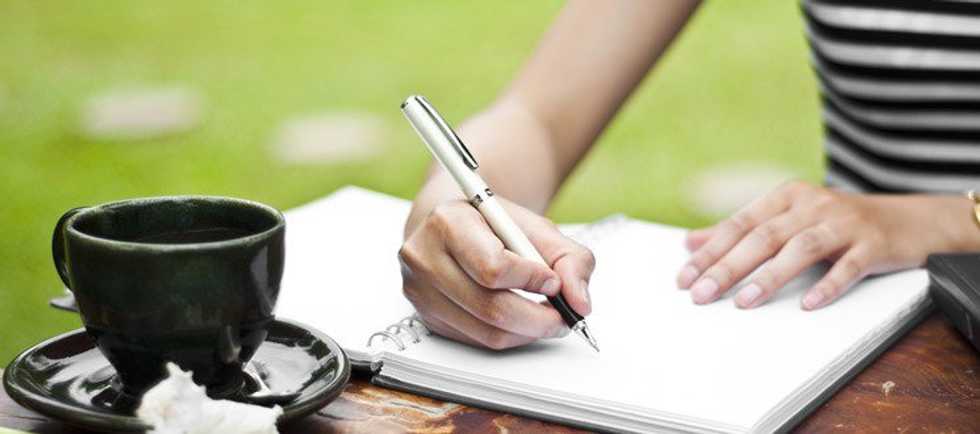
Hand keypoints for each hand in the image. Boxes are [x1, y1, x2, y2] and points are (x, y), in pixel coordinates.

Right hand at [399, 198, 594, 349]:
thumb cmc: (494, 225)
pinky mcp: (427, 317)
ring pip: (486, 331)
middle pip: (491, 307)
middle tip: (563, 315)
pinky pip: (477, 341)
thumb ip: (570, 259)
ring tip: (547, 318)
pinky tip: (520, 320)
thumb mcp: (537, 228)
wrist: (456, 227)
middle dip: (539, 318)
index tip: (552, 281)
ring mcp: (420, 291)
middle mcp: (425, 257)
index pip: (493, 266)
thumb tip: (580, 302)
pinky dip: (508, 336)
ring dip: (527, 332)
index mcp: (448, 222)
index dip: (531, 280)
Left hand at [676, 181, 979, 309]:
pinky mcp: (874, 244)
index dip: (709, 251)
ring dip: (771, 276)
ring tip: (744, 302)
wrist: (907, 220)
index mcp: (786, 198)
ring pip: (802, 248)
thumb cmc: (835, 223)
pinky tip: (809, 304)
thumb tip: (691, 242)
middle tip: (702, 293)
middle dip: (729, 267)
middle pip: (764, 236)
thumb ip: (741, 230)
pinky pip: (849, 266)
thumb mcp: (786, 219)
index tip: (684, 278)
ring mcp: (845, 223)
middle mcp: (812, 205)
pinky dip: (828, 285)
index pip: (739, 224)